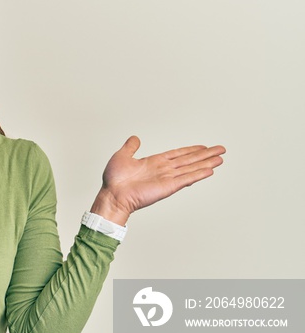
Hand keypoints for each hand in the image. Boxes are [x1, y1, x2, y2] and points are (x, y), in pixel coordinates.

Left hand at [90, 136, 225, 224]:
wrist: (113, 194)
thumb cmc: (114, 180)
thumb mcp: (122, 156)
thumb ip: (130, 147)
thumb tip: (135, 138)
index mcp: (154, 163)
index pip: (177, 154)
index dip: (190, 150)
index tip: (203, 147)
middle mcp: (163, 170)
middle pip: (189, 160)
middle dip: (205, 155)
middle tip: (220, 150)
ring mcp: (167, 178)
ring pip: (191, 168)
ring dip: (206, 163)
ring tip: (220, 158)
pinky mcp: (168, 187)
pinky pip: (186, 178)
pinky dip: (198, 174)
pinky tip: (209, 170)